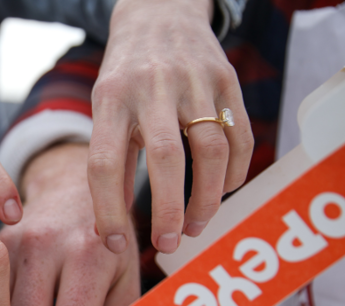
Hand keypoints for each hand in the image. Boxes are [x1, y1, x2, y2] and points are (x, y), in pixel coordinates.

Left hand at [89, 0, 253, 254]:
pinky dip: (235, 173)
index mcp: (111, 99)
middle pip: (166, 159)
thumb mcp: (105, 111)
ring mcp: (195, 81)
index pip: (104, 164)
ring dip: (206, 199)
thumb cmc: (126, 78)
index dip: (108, 210)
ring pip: (211, 151)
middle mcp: (152, 88)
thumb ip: (110, 164)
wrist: (160, 15)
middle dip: (167, 211)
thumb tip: (110, 229)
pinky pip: (240, 136)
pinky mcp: (227, 80)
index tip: (115, 243)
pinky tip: (222, 192)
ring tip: (195, 227)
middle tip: (167, 244)